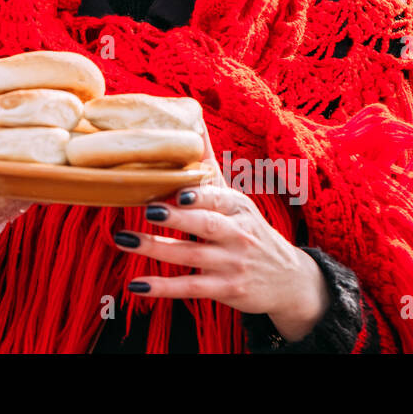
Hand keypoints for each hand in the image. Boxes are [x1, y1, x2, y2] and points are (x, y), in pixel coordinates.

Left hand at [113, 127, 328, 342]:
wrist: (288, 280)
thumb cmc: (250, 230)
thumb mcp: (236, 199)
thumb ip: (209, 168)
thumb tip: (192, 123)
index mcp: (238, 207)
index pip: (219, 198)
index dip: (199, 196)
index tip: (177, 192)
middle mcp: (238, 234)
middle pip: (207, 226)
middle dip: (178, 218)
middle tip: (148, 210)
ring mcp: (232, 264)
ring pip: (192, 256)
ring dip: (156, 249)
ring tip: (124, 239)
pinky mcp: (226, 290)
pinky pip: (190, 288)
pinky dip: (163, 287)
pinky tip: (136, 284)